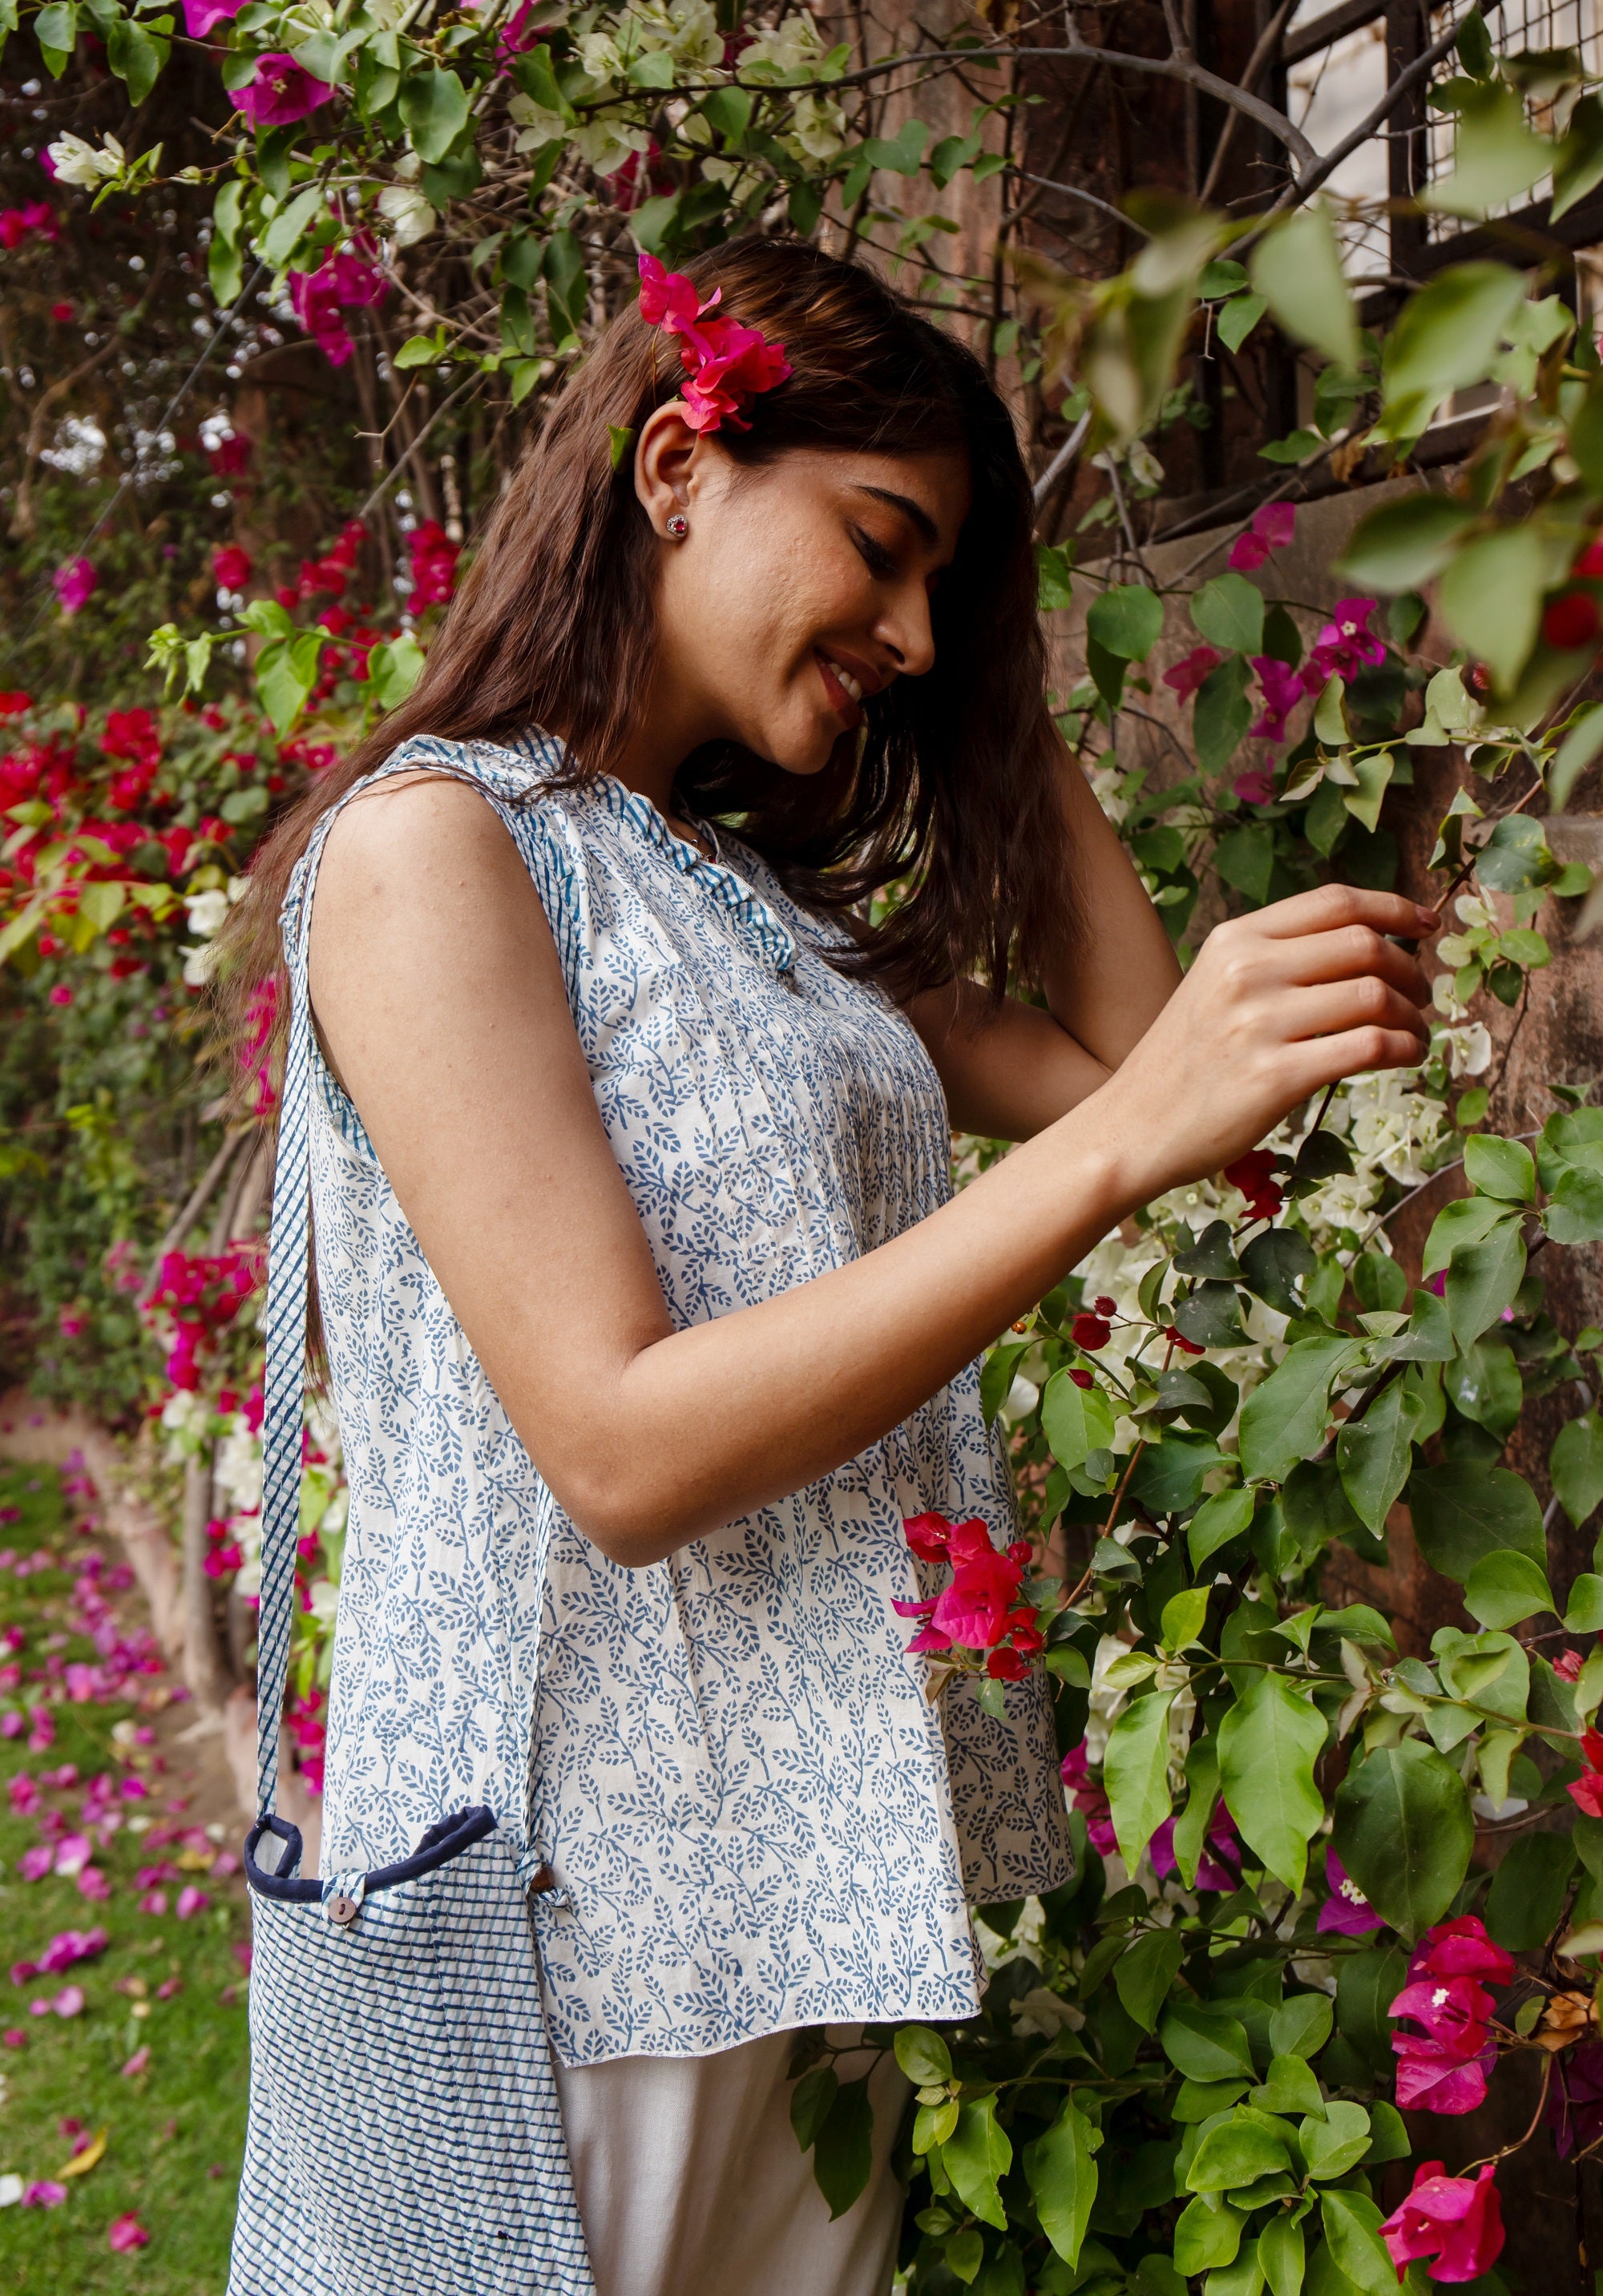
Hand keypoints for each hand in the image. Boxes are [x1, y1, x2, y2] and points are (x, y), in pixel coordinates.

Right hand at [1090, 883, 1434, 1206]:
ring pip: (1375, 995)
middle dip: (1410, 968)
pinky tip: (1407, 1057)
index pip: (1334, 901)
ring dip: (1413, 1014)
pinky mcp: (1276, 1077)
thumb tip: (1363, 947)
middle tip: (1422, 993)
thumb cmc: (1182, 1064)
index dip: (1394, 908)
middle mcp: (1246, 972)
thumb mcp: (1213, 987)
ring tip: (1415, 1031)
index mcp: (1234, 941)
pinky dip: (1405, 1049)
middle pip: (1364, 944)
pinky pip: (1370, 1047)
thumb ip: (1273, 961)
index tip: (1427, 924)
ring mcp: (1260, 1024)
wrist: (1132, 1128)